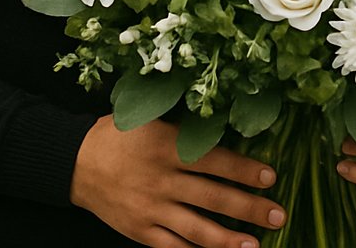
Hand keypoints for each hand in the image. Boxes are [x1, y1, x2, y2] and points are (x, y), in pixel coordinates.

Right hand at [71, 115, 284, 247]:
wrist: (78, 162)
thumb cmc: (122, 134)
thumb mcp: (155, 121)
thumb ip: (187, 131)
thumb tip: (227, 129)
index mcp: (168, 147)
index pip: (214, 160)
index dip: (244, 170)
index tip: (270, 176)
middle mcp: (162, 180)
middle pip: (213, 197)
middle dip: (249, 207)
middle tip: (278, 215)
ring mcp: (151, 209)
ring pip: (196, 229)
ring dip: (228, 240)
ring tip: (255, 245)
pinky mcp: (140, 231)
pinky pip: (173, 246)